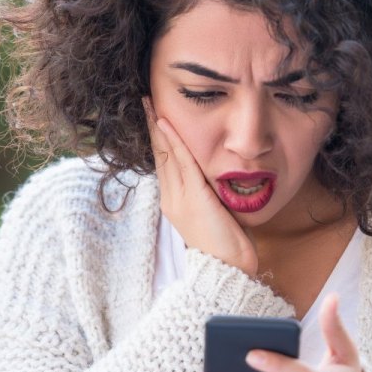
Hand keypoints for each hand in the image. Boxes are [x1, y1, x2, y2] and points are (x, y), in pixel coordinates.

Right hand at [144, 97, 257, 276]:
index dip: (158, 139)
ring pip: (166, 155)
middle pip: (159, 155)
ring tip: (150, 104)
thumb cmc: (226, 246)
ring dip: (158, 127)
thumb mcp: (215, 213)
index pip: (164, 163)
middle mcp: (171, 198)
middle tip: (145, 101)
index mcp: (175, 202)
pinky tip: (166, 123)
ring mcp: (179, 198)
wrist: (227, 270)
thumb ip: (210, 194)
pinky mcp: (192, 198)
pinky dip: (174, 141)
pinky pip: (181, 163)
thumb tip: (216, 178)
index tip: (154, 117)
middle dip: (152, 127)